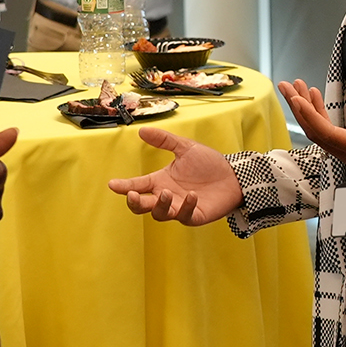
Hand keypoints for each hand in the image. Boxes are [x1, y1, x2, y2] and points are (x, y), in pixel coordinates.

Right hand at [107, 125, 242, 224]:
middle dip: (135, 202)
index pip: (138, 185)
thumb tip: (142, 130)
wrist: (233, 176)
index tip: (113, 184)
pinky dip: (186, 207)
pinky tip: (192, 195)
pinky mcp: (194, 216)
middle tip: (133, 194)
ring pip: (160, 214)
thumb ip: (165, 140)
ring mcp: (179, 208)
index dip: (124, 186)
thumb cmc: (208, 164)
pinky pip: (185, 215)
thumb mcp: (185, 148)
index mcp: (161, 180)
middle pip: (142, 206)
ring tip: (166, 192)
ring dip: (160, 205)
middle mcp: (167, 196)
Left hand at [279, 79, 345, 191]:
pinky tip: (313, 96)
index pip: (330, 135)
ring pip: (319, 131)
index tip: (297, 99)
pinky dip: (318, 113)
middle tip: (286, 85)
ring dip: (305, 109)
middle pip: (317, 132)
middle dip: (299, 108)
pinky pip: (328, 131)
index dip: (311, 117)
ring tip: (294, 86)